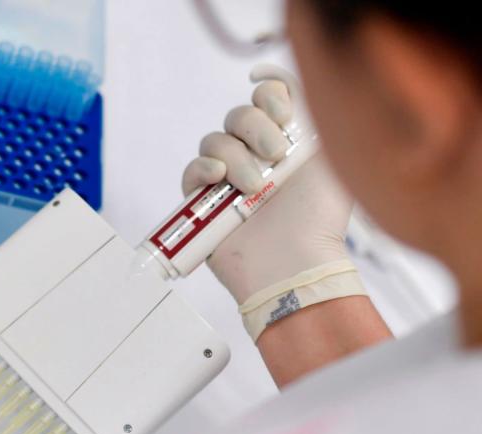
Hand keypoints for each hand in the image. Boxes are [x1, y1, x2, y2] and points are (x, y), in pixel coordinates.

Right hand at [182, 75, 365, 340]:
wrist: (292, 261)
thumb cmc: (319, 218)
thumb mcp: (336, 156)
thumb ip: (320, 111)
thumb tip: (288, 78)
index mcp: (289, 141)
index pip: (268, 97)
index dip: (270, 95)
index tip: (282, 112)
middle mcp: (258, 156)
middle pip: (240, 113)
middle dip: (257, 129)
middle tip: (275, 157)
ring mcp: (229, 179)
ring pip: (215, 140)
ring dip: (236, 158)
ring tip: (254, 187)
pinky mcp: (203, 201)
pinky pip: (192, 168)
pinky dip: (203, 169)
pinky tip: (220, 180)